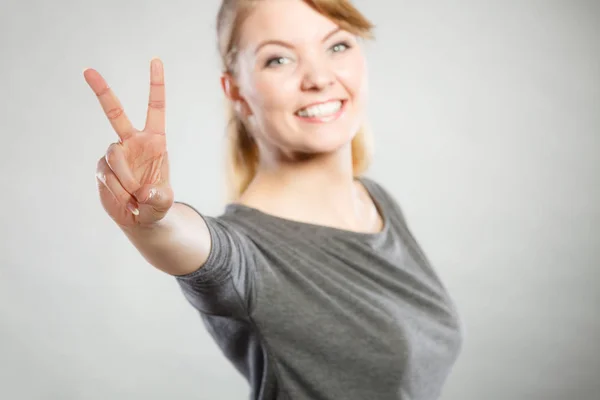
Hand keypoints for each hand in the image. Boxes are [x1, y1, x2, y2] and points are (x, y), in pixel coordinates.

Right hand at [85, 58, 173, 227]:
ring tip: (136, 198)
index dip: (156, 85)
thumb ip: (157, 197)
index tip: (155, 60)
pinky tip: (126, 201)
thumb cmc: (157, 204)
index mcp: (155, 141)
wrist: (140, 218)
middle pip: (115, 113)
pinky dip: (117, 191)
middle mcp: (133, 142)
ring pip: (113, 157)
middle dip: (102, 92)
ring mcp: (116, 154)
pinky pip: (107, 175)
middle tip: (87, 70)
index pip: (155, 108)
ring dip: (125, 180)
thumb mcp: (164, 202)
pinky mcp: (103, 169)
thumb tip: (142, 191)